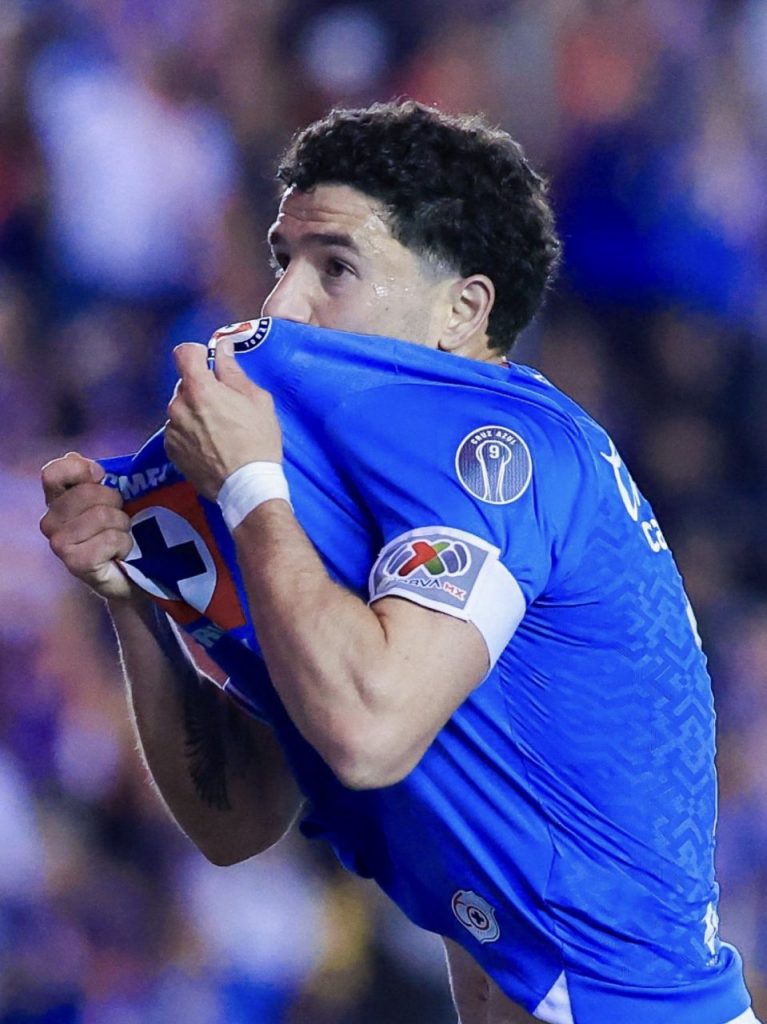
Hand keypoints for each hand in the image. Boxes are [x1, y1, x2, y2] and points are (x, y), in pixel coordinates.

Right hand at [40, 452, 134, 599]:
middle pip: (88, 492)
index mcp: (57, 500)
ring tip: (122, 536)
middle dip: (116, 502)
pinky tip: (121, 553)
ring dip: (123, 525)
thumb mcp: (112, 496)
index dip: (82, 470)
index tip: (102, 477)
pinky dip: (125, 544)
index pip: (54, 473)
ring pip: (102, 515)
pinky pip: (110, 539)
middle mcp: (51, 521)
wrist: (133, 573)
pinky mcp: (75, 563)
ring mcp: (59, 544)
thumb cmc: (121, 529)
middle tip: (120, 518)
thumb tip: (75, 457)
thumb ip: (95, 475)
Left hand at [165, 342, 282, 500]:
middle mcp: (178, 405)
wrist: (246, 486)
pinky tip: (209, 445)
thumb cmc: (257, 441)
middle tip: (224, 405)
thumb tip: (222, 348)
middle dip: (201, 388)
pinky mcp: (170, 450)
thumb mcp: (256, 400)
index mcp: (200, 388)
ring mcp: (172, 429)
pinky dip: (189, 432)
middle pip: (184, 383)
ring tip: (218, 430)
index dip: (198, 354)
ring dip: (194, 411)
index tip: (210, 363)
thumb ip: (233, 371)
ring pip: (181, 408)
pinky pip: (177, 430)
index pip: (184, 352)